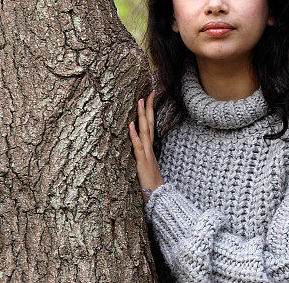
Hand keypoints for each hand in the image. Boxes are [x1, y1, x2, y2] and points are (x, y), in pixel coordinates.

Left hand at [129, 89, 164, 203]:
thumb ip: (142, 153)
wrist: (158, 195)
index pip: (150, 124)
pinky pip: (138, 145)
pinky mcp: (142, 161)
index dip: (150, 110)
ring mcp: (146, 153)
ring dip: (142, 115)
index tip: (149, 96)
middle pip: (149, 123)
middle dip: (149, 107)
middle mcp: (149, 147)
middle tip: (149, 92)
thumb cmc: (150, 181)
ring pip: (144, 130)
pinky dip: (134, 134)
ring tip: (140, 101)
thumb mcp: (145, 164)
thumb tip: (137, 143)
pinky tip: (131, 124)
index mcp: (149, 146)